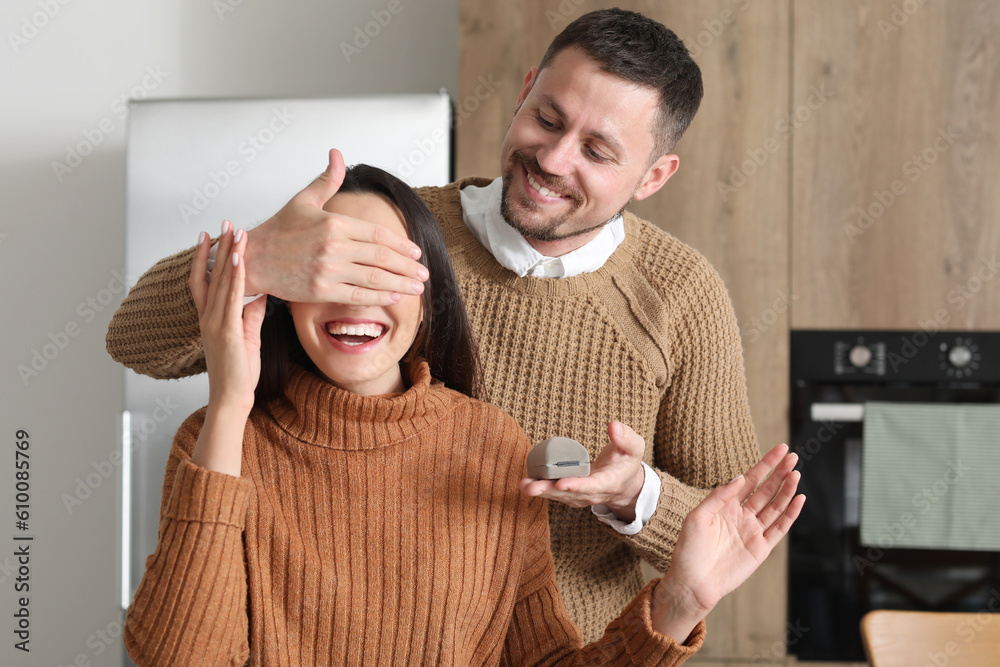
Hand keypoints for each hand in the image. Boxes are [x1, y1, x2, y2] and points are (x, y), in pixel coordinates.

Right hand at [190, 222, 266, 414]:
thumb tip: (261, 294)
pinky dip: (237, 277)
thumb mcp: (248, 335)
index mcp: (210, 317)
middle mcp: (208, 316)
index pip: (204, 279)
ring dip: (229, 255)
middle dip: (220, 246)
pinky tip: (241, 260)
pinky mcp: (226, 331)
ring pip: (221, 281)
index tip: (211, 235)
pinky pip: (232, 298)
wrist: (233, 397)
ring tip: (236, 232)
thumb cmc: (240, 371)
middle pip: (212, 273)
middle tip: (226, 222)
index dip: (205, 257)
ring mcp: (215, 322)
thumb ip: (251, 314)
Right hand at [242, 148, 428, 302]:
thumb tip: (337, 154)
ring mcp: (328, 270)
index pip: (377, 234)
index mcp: (333, 223)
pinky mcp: (321, 290)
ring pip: (374, 278)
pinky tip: (395, 297)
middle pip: (381, 257)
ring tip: (418, 286)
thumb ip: (327, 180)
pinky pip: (358, 296)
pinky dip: (379, 297)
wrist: (252, 258)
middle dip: (407, 266)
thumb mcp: (303, 200)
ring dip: (401, 283)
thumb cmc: (278, 231)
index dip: (401, 244)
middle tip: (424, 271)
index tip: (416, 251)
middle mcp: (333, 246)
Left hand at [519, 421, 644, 520]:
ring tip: (524, 484)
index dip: (576, 485)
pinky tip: (527, 481)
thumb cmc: (626, 463)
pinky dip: (542, 488)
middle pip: (569, 494)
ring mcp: (580, 496)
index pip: (592, 486)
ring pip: (559, 495)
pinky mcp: (571, 495)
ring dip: (541, 490)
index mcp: (608, 483)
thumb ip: (626, 437)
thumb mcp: (634, 448)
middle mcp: (592, 494)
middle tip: (531, 487)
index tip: (561, 483)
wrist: (624, 484)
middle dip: (549, 490)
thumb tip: (613, 425)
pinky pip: (555, 493)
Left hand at [651, 444, 804, 640]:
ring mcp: (753, 531)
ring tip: (796, 473)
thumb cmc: (689, 550)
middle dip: (780, 473)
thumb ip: (719, 496)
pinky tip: (798, 499)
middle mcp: (741, 515)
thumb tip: (740, 478)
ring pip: (775, 506)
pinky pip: (779, 528)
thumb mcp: (697, 517)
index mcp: (725, 505)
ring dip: (786, 490)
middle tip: (793, 456)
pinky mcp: (761, 548)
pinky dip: (790, 514)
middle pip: (766, 490)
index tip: (780, 449)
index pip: (750, 479)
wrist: (692, 583)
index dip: (766, 464)